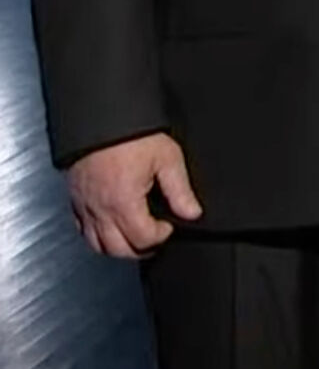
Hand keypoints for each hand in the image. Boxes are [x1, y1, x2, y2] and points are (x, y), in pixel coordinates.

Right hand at [65, 132, 200, 258]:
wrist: (101, 118)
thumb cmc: (132, 135)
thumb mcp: (167, 158)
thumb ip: (181, 190)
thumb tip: (192, 213)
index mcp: (123, 201)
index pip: (142, 239)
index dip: (161, 237)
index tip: (169, 226)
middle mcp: (100, 209)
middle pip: (118, 250)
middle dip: (141, 249)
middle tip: (155, 238)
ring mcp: (84, 206)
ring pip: (97, 245)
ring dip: (118, 247)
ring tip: (136, 236)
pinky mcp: (75, 200)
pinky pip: (82, 230)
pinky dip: (97, 236)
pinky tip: (112, 226)